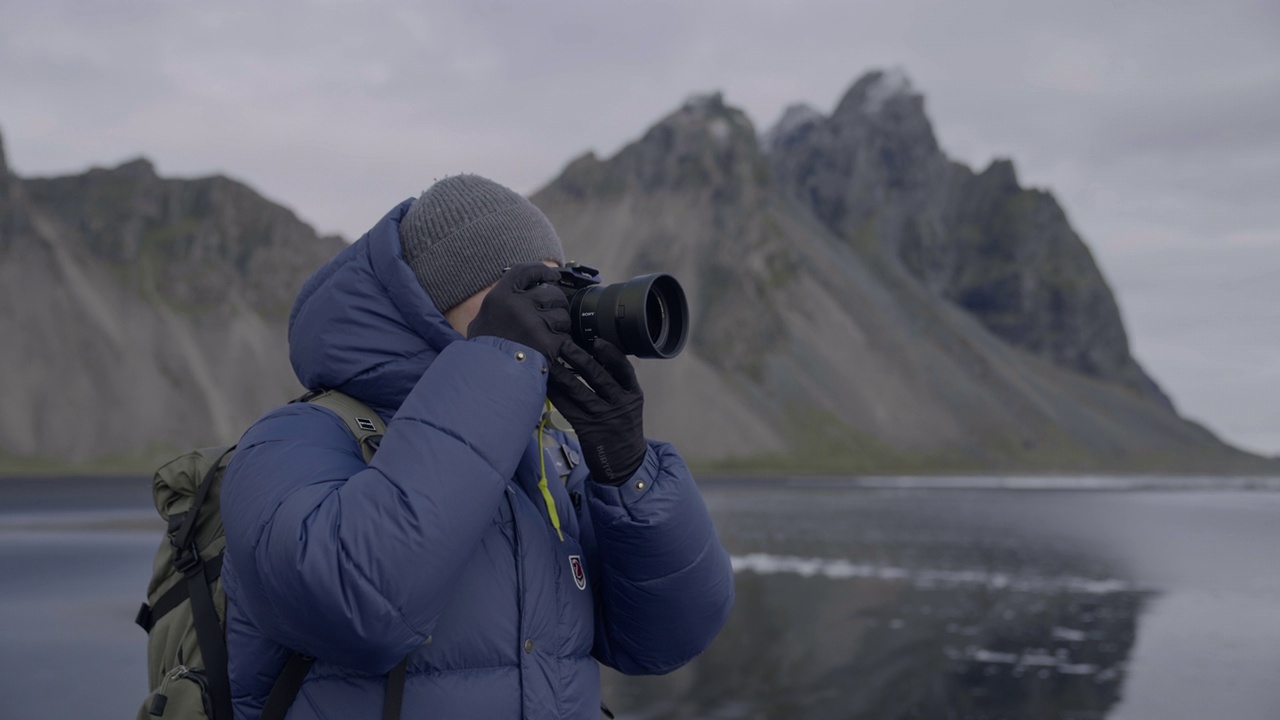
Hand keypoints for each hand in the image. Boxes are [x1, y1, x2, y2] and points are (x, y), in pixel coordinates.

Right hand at [467, 263, 570, 360]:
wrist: (485, 378)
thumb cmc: (483, 352)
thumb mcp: (482, 321)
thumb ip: (501, 305)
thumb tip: (523, 293)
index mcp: (500, 297)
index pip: (525, 271)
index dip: (542, 270)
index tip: (553, 275)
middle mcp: (517, 306)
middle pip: (552, 293)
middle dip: (557, 303)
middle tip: (553, 314)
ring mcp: (534, 324)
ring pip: (562, 315)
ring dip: (560, 325)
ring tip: (549, 335)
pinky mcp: (547, 344)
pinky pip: (565, 338)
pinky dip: (560, 344)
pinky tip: (550, 350)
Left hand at [547, 339, 646, 484]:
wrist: (625, 464)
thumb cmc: (623, 430)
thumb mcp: (629, 406)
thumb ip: (617, 386)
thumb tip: (594, 360)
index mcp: (633, 396)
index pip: (625, 370)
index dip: (611, 354)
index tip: (598, 341)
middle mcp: (620, 405)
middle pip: (598, 376)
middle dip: (579, 358)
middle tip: (563, 343)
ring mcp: (604, 418)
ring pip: (579, 391)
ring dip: (562, 374)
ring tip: (548, 360)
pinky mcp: (588, 429)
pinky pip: (568, 408)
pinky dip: (556, 395)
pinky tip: (546, 384)